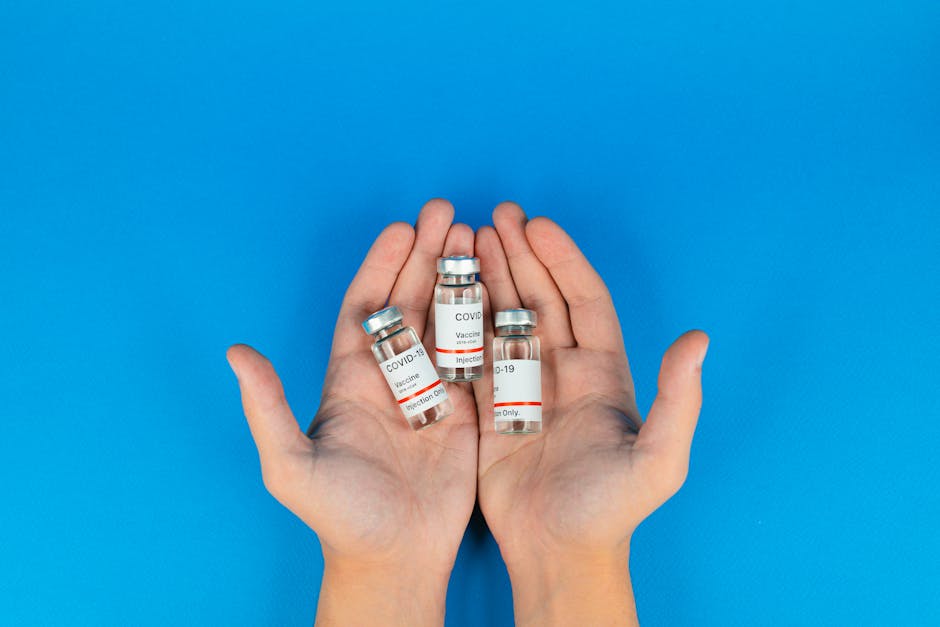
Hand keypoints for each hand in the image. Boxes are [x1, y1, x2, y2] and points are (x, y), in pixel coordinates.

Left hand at [227, 200, 478, 625]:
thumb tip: (236, 351)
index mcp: (352, 379)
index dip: (382, 267)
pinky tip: (502, 289)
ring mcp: (433, 392)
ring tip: (477, 236)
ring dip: (460, 279)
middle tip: (448, 213)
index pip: (368, 308)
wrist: (394, 558)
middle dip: (428, 257)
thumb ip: (267, 408)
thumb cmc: (338, 516)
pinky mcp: (467, 412)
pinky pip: (479, 358)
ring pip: (447, 322)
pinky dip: (489, 323)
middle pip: (411, 303)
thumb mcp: (291, 464)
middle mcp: (393, 377)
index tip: (401, 229)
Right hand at [473, 202, 708, 625]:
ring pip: (503, 319)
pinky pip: (473, 355)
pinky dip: (461, 322)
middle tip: (495, 215)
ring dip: (488, 279)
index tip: (538, 225)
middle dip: (520, 255)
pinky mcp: (489, 409)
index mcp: (602, 373)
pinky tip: (446, 292)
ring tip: (467, 239)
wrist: (559, 552)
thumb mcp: (659, 460)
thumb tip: (697, 338)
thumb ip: (678, 400)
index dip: (563, 261)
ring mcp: (523, 388)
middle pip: (540, 299)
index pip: (583, 301)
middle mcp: (563, 372)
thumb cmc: (611, 510)